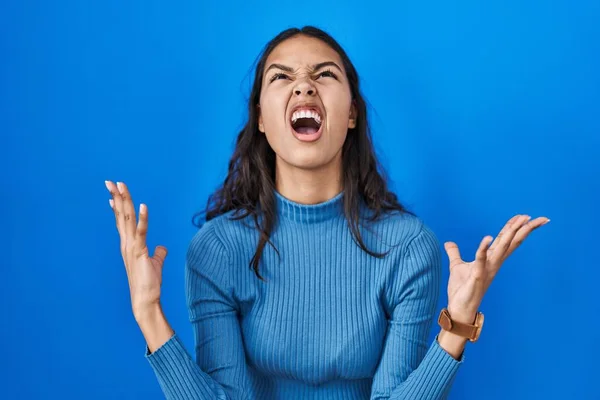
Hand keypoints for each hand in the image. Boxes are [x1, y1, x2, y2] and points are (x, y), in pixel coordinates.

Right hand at [105, 180, 167, 321]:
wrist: (145, 299)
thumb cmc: (149, 283)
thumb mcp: (155, 263)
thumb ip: (158, 254)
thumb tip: (162, 247)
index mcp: (128, 244)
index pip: (122, 220)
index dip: (118, 205)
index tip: (113, 191)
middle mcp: (126, 243)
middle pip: (121, 215)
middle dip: (117, 197)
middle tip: (110, 181)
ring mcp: (131, 247)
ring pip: (127, 219)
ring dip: (124, 201)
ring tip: (121, 186)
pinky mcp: (139, 252)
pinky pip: (141, 232)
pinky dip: (142, 219)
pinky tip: (142, 205)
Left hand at [443, 214, 549, 322]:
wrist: (460, 310)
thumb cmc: (461, 289)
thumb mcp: (456, 266)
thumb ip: (454, 253)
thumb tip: (449, 243)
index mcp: (491, 260)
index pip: (506, 240)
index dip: (515, 227)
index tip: (526, 215)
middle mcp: (493, 264)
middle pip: (512, 243)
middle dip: (524, 230)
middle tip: (539, 218)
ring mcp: (487, 270)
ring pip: (502, 249)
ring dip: (510, 235)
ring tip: (521, 221)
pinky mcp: (477, 277)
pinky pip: (481, 260)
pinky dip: (483, 249)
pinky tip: (488, 237)